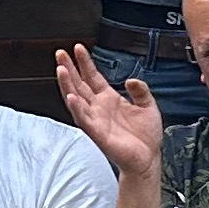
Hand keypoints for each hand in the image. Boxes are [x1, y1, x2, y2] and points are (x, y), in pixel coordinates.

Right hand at [54, 45, 165, 173]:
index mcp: (109, 99)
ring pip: (76, 99)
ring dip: (67, 85)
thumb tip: (131, 79)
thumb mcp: (148, 106)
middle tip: (60, 54)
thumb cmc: (145, 136)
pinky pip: (83, 119)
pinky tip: (71, 97)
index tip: (78, 48)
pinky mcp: (97, 133)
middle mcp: (99, 108)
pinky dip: (76, 108)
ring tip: (61, 70)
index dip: (85, 63)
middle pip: (79, 84)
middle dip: (69, 68)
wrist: (148, 159)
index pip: (92, 77)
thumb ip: (140, 90)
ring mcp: (96, 120)